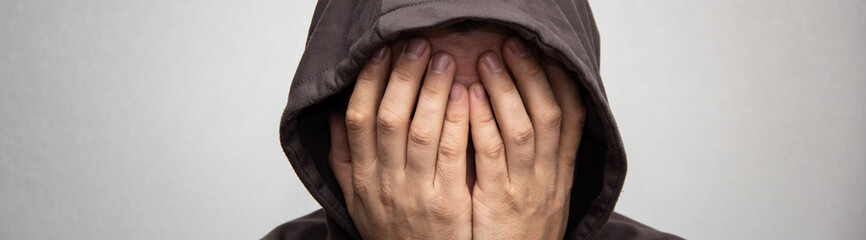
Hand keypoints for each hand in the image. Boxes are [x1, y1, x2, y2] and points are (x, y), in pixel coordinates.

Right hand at [328, 38, 472, 238]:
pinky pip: (454, 156)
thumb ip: (344, 160)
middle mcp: (386, 183)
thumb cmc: (392, 235)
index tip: (381, 52)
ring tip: (445, 62)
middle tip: (419, 45)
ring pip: (422, 132)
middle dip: (404, 77)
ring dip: (433, 92)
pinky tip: (467, 97)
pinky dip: (459, 123)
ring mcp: (417, 193)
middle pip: (390, 119)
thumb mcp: (358, 202)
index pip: (359, 119)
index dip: (369, 82)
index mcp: (363, 178)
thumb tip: (337, 116)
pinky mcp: (449, 203)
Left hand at [469, 38, 585, 238]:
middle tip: (509, 44)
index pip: (571, 118)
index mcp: (560, 173)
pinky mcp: (498, 202)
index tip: (547, 52)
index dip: (560, 82)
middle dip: (530, 75)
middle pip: (548, 114)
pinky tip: (468, 100)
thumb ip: (543, 160)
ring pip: (522, 129)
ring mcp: (525, 189)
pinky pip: (491, 156)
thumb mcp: (545, 196)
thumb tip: (537, 117)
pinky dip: (482, 124)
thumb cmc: (524, 237)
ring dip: (505, 91)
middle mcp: (548, 177)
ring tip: (487, 60)